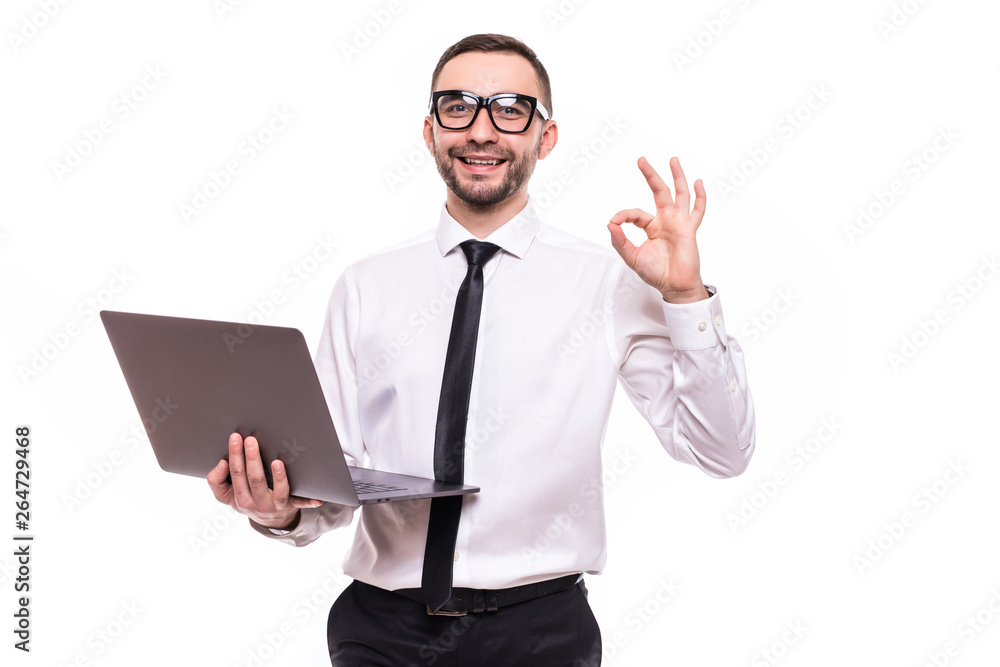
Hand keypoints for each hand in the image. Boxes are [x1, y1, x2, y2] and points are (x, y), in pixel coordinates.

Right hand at [207, 432, 322, 529]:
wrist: (266, 520)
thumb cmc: (246, 499)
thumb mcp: (225, 496)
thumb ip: (216, 481)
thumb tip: (222, 464)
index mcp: (240, 498)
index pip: (236, 474)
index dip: (235, 456)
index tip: (235, 438)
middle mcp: (258, 503)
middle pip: (255, 480)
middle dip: (252, 459)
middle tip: (251, 440)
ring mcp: (276, 505)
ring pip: (279, 491)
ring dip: (279, 477)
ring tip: (277, 462)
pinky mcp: (292, 506)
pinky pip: (301, 503)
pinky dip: (309, 501)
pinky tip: (318, 497)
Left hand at [608, 156, 709, 303]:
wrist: (674, 286)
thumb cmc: (655, 273)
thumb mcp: (632, 257)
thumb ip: (620, 241)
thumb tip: (609, 224)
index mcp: (651, 226)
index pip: (636, 213)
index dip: (624, 214)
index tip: (614, 221)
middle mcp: (665, 221)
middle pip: (658, 192)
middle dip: (650, 175)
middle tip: (641, 160)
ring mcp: (679, 223)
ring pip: (679, 194)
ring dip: (677, 177)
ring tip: (672, 159)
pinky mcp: (689, 230)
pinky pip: (697, 211)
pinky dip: (700, 197)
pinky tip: (698, 183)